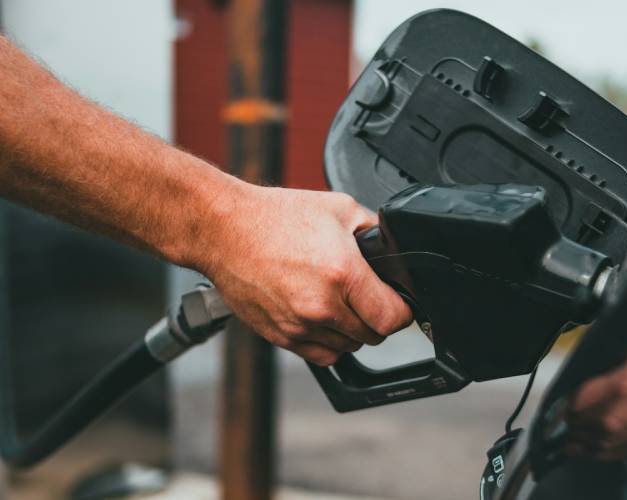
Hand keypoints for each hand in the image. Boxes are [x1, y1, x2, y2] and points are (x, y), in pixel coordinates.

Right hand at [195, 183, 412, 365]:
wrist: (225, 229)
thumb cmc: (276, 217)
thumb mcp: (339, 208)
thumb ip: (374, 233)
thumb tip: (393, 251)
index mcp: (343, 273)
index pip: (393, 318)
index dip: (402, 310)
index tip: (398, 302)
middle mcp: (322, 305)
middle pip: (373, 336)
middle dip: (376, 318)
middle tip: (366, 297)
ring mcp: (299, 325)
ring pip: (348, 349)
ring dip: (351, 332)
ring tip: (340, 303)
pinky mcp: (281, 336)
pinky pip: (321, 355)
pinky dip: (328, 342)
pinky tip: (322, 317)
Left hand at [566, 330, 626, 460]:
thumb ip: (623, 344)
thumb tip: (607, 341)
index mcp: (619, 386)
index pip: (575, 398)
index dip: (567, 397)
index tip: (566, 395)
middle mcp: (617, 415)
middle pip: (575, 422)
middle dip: (569, 415)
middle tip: (568, 410)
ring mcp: (623, 435)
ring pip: (584, 441)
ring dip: (576, 434)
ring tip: (570, 429)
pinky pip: (600, 454)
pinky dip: (588, 451)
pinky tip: (580, 448)